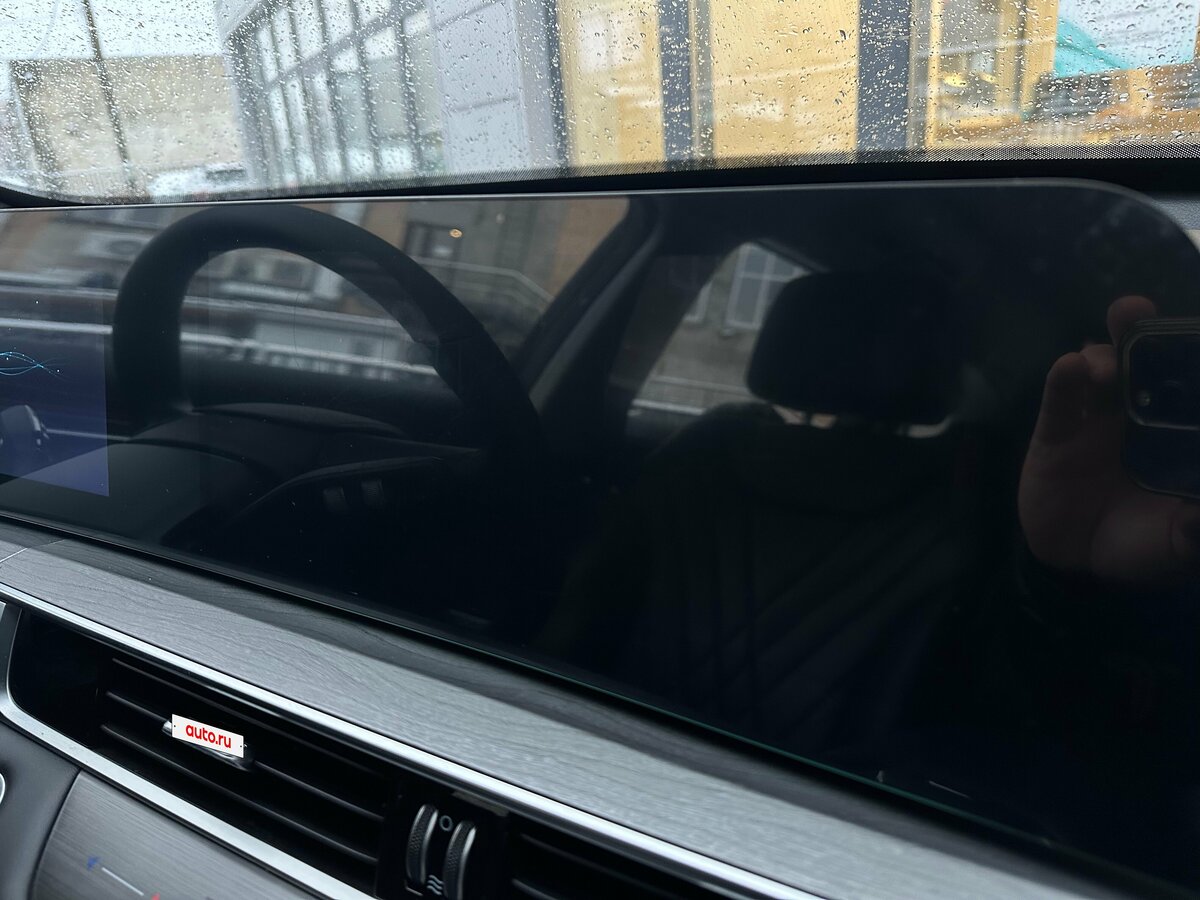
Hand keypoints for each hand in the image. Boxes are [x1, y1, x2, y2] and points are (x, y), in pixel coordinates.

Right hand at [1018, 296, 1199, 583]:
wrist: (1077, 567)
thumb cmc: (1141, 548)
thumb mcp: (1180, 542)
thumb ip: (1196, 528)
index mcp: (1176, 430)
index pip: (1184, 381)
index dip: (1185, 351)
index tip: (1191, 334)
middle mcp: (1138, 414)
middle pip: (1141, 360)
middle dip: (1141, 331)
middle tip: (1135, 312)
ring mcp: (1095, 420)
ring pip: (1099, 370)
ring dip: (1102, 355)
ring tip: (1102, 366)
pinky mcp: (1055, 433)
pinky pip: (1059, 401)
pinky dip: (1062, 380)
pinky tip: (1068, 368)